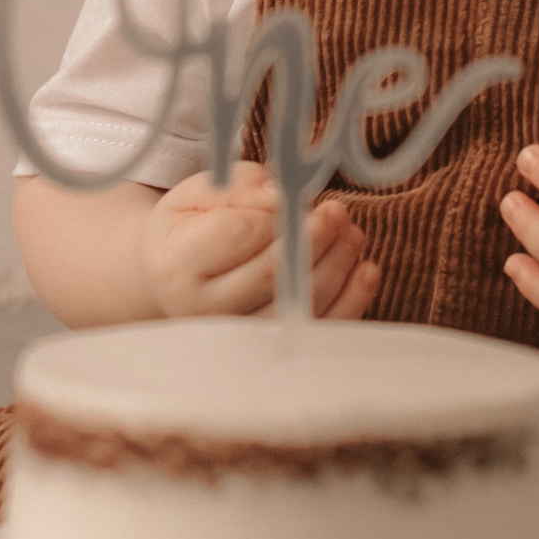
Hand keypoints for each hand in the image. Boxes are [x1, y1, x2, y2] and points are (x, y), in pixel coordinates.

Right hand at [141, 168, 380, 323]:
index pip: (240, 234)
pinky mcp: (270, 352)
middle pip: (273, 273)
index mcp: (178, 264)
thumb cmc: (192, 228)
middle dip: (315, 237)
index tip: (296, 197)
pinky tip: (366, 269)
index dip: (278, 213)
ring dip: (338, 264)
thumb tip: (282, 196)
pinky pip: (319, 330)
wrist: (173, 278)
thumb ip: (240, 187)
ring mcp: (237, 337)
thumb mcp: (199, 193)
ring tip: (351, 233)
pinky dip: (352, 300)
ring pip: (300, 304)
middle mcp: (203, 309)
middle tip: (337, 211)